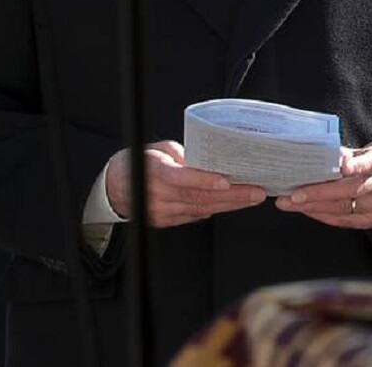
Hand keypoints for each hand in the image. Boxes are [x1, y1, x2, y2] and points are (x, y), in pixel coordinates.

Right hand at [104, 141, 265, 227]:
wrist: (115, 187)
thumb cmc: (138, 162)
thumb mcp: (158, 149)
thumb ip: (183, 156)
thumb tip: (208, 160)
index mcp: (154, 172)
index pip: (182, 179)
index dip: (205, 181)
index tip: (227, 182)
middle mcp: (157, 196)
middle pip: (199, 198)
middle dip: (232, 196)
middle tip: (256, 192)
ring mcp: (162, 212)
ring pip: (201, 210)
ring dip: (229, 205)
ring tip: (252, 197)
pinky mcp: (166, 221)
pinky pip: (194, 216)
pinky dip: (215, 209)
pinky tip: (233, 204)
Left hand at [276, 146, 371, 228]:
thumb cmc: (366, 166)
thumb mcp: (360, 154)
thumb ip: (343, 155)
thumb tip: (316, 153)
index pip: (369, 163)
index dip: (356, 165)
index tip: (342, 166)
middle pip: (350, 190)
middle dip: (319, 193)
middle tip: (294, 195)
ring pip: (342, 208)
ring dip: (313, 206)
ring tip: (290, 203)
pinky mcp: (370, 220)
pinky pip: (341, 220)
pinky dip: (320, 214)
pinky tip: (305, 209)